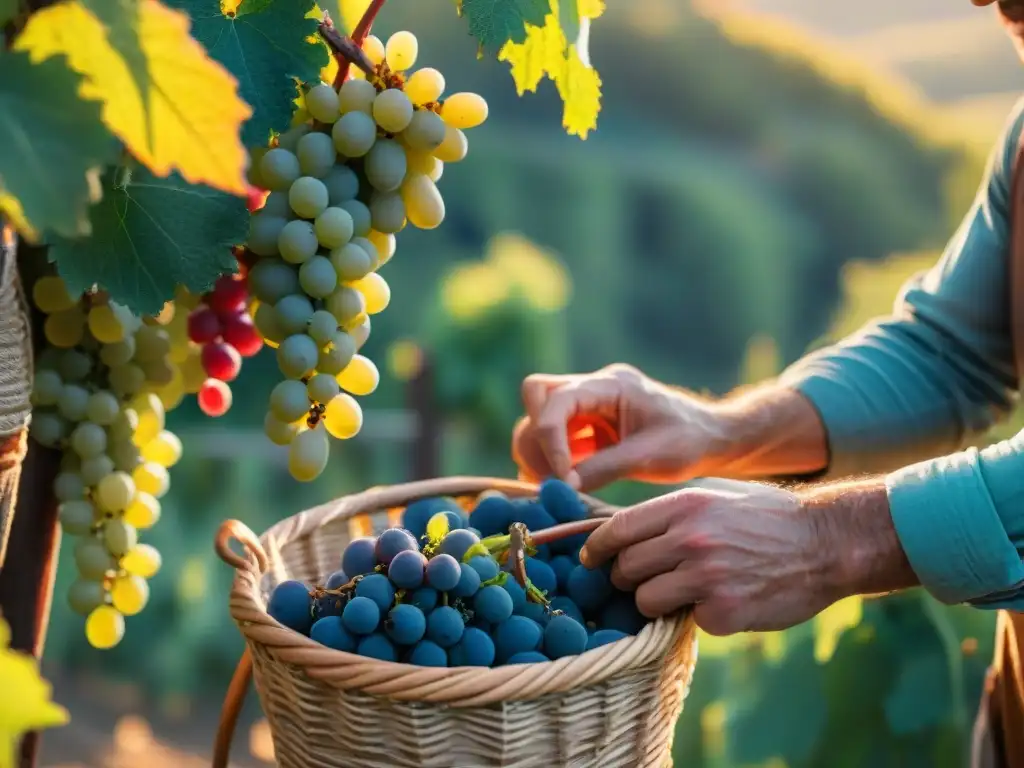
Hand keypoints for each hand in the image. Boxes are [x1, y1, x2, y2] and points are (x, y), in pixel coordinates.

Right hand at [511, 364, 725, 490]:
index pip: (557, 400)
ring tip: (558, 484)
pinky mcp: (588, 425)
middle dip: (536, 436)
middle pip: (536, 395)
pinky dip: (549, 459)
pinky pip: (553, 436)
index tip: (563, 477)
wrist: (711, 439)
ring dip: (538, 450)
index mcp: (611, 384)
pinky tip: (564, 483)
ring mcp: (589, 405)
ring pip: (537, 416)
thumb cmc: (689, 442)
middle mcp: (594, 388)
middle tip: (551, 476)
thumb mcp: (650, 457)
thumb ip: (604, 468)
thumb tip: (563, 485)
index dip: (550, 440)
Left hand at [580, 483, 841, 634]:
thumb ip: (670, 513)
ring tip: (683, 593)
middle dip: (627, 578)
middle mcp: (689, 539)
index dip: (597, 548)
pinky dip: (697, 616)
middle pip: (626, 568)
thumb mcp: (714, 497)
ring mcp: (706, 577)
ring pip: (645, 600)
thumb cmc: (767, 518)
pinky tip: (723, 602)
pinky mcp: (723, 612)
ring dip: (656, 602)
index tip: (590, 559)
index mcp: (683, 506)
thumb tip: (620, 531)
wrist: (826, 543)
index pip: (617, 530)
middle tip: (642, 581)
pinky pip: (685, 621)